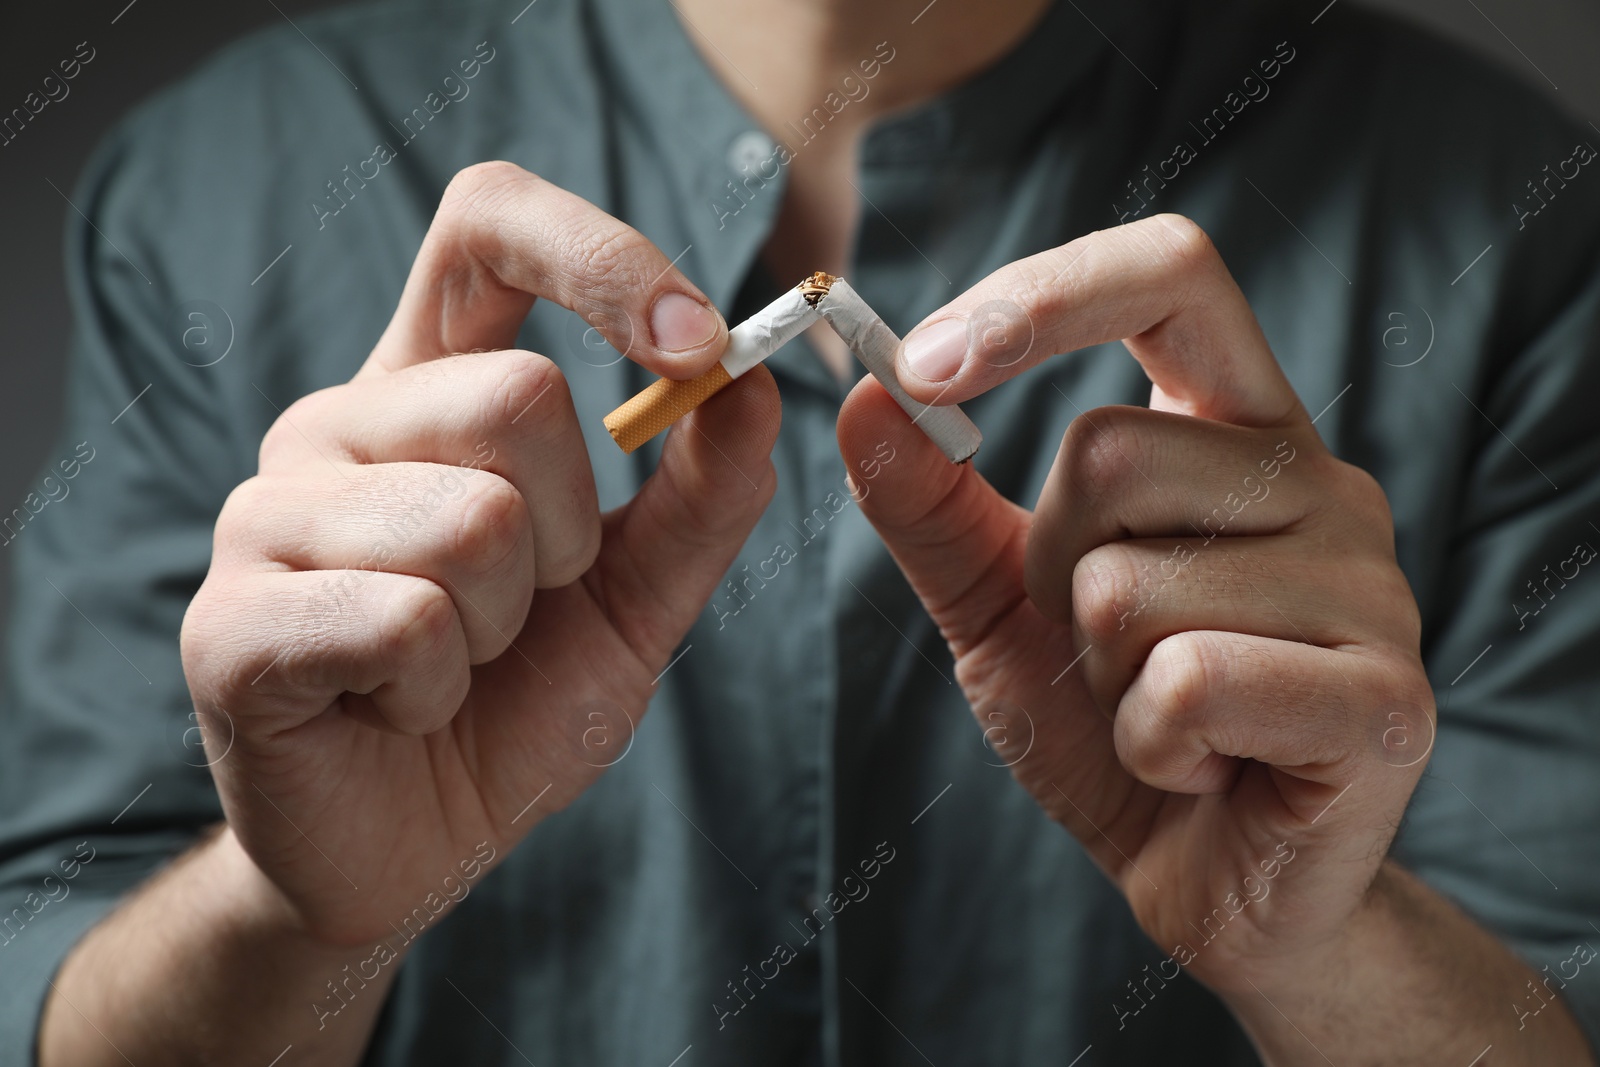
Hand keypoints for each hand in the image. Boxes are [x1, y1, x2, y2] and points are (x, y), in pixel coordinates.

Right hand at [180, 162, 779, 947]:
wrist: (414, 846)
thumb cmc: (515, 703)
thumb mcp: (639, 595)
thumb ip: (703, 493)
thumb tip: (753, 383)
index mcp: (430, 388)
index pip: (488, 225)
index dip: (600, 255)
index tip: (697, 343)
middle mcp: (337, 422)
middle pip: (518, 398)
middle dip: (571, 537)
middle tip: (520, 608)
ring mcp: (266, 515)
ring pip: (471, 524)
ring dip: (501, 627)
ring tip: (451, 666)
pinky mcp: (228, 621)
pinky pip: (402, 620)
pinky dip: (435, 689)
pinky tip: (394, 708)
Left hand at [836, 215, 1433, 994]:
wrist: (1208, 881)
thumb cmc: (1111, 726)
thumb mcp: (998, 605)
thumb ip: (932, 503)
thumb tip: (863, 397)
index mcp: (1237, 432)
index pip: (1170, 276)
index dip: (1043, 296)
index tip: (921, 363)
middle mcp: (1320, 482)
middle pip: (1110, 453)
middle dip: (1053, 575)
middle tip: (1106, 648)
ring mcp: (1370, 585)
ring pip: (1130, 585)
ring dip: (1099, 677)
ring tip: (1162, 715)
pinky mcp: (1384, 699)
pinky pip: (1190, 683)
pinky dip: (1150, 744)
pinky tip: (1201, 766)